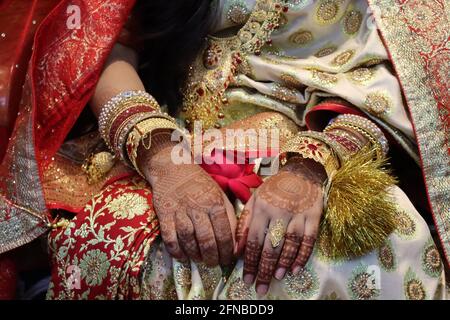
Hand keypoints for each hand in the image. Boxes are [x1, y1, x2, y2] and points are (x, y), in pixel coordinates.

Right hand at [139, 140, 235, 266]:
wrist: (173, 168)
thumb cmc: (200, 183)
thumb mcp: (219, 194)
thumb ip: (228, 215)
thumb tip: (235, 239)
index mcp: (215, 203)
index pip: (224, 233)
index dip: (228, 251)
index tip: (228, 259)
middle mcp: (198, 208)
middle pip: (207, 240)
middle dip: (212, 257)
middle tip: (214, 264)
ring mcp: (179, 211)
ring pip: (189, 240)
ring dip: (196, 255)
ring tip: (201, 260)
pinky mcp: (164, 214)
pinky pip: (170, 238)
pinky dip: (176, 251)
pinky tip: (183, 256)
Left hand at [235, 157, 325, 295]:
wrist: (301, 172)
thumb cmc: (274, 189)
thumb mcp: (255, 200)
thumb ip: (244, 224)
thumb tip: (236, 251)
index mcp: (262, 209)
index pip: (254, 240)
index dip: (250, 262)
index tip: (247, 279)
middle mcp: (279, 212)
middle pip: (271, 245)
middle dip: (265, 269)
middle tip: (261, 288)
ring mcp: (298, 214)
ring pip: (290, 243)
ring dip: (283, 263)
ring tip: (276, 277)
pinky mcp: (314, 216)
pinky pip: (309, 239)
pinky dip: (302, 255)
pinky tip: (295, 268)